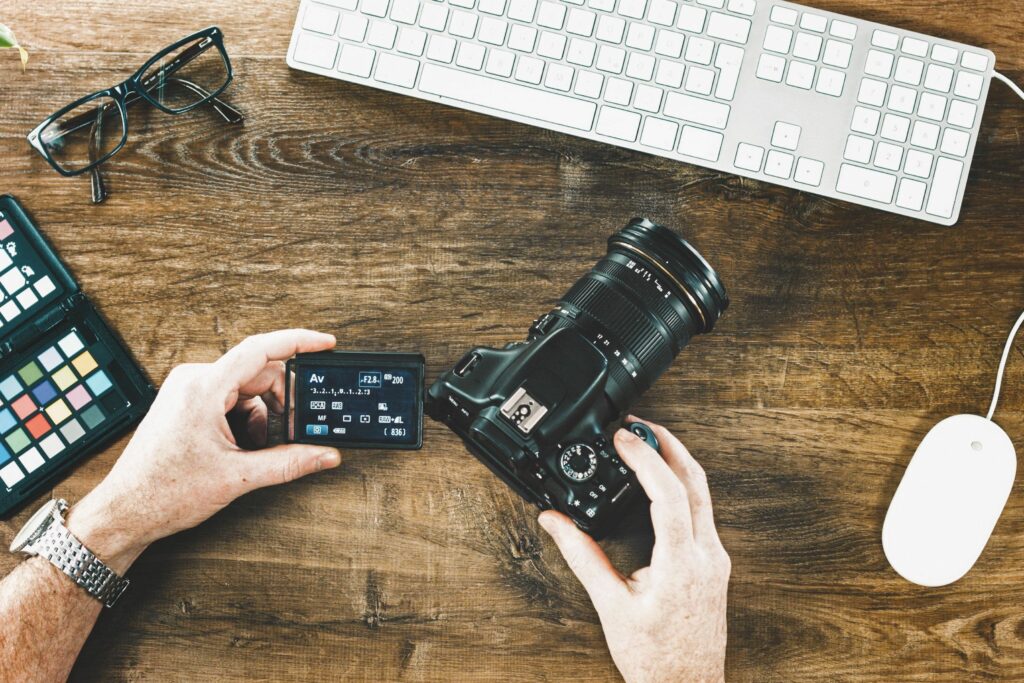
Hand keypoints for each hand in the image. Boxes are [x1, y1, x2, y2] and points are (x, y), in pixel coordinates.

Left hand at [65, 329, 342, 572]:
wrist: (126, 510)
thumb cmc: (164, 492)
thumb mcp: (237, 477)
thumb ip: (289, 463)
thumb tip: (324, 455)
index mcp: (204, 389)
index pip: (260, 350)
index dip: (298, 342)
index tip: (325, 344)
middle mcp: (194, 380)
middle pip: (258, 373)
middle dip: (280, 402)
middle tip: (294, 430)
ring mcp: (188, 389)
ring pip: (246, 389)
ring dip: (261, 416)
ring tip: (253, 451)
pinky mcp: (186, 401)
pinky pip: (229, 398)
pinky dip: (244, 420)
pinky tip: (239, 448)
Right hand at [538, 419, 729, 682]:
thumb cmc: (654, 658)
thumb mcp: (610, 605)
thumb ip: (581, 556)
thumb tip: (554, 521)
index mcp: (681, 565)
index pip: (668, 494)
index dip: (645, 459)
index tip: (622, 437)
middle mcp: (707, 556)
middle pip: (696, 481)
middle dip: (668, 444)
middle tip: (637, 424)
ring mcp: (716, 559)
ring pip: (704, 493)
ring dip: (677, 461)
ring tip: (647, 443)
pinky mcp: (715, 564)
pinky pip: (703, 511)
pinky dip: (682, 485)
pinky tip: (661, 482)